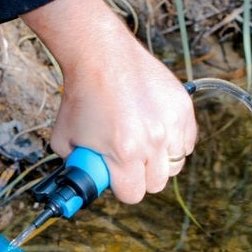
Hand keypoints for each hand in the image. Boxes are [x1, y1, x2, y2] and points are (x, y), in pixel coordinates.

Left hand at [21, 0, 196, 203]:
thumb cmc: (82, 96)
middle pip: (157, 183)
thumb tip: (89, 177)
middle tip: (131, 160)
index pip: (133, 194)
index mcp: (124, 152)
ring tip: (145, 141)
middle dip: (142, 176)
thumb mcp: (64, 139)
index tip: (119, 178)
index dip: (124, 188)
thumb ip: (78, 165)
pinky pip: (187, 142)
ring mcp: (172, 123)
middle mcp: (153, 140)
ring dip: (160, 160)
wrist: (101, 56)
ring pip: (175, 164)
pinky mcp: (183, 108)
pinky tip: (159, 129)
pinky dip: (175, 142)